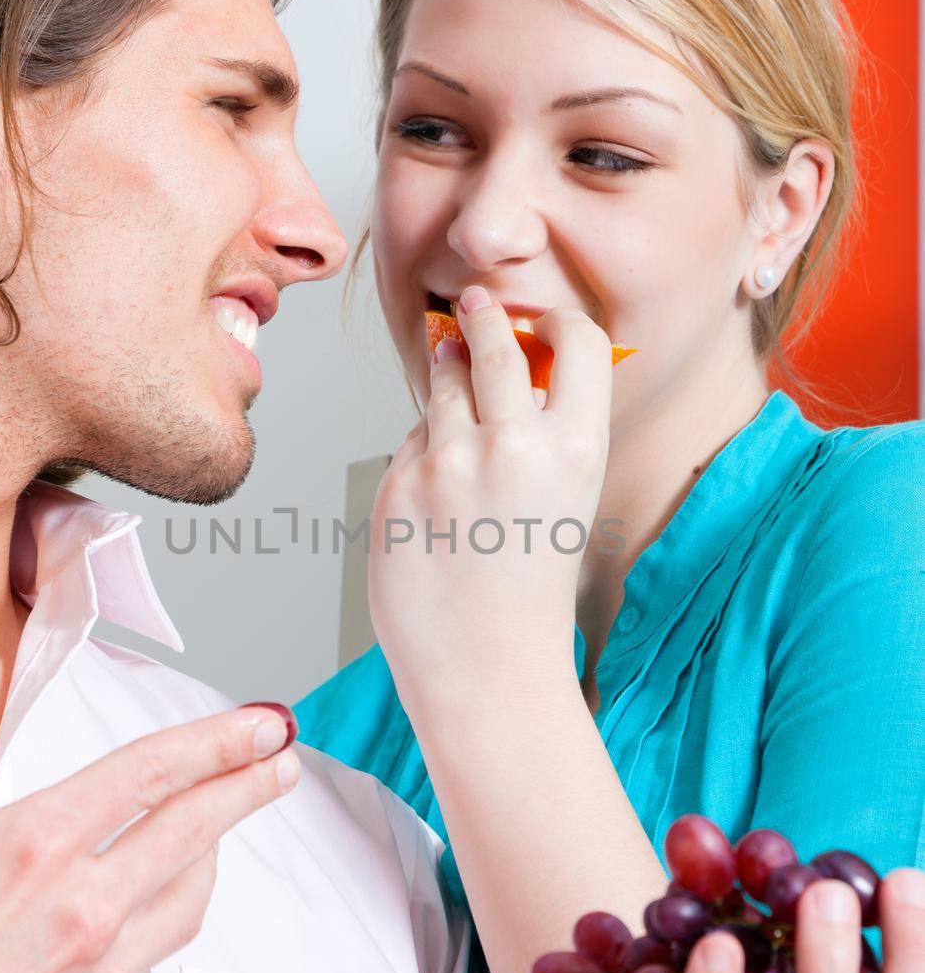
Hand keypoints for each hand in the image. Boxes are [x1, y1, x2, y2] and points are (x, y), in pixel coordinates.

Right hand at [0, 627, 299, 972]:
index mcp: (32, 849)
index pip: (152, 774)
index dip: (219, 740)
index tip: (264, 722)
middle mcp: (80, 910)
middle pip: (195, 831)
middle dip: (247, 786)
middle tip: (280, 760)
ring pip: (187, 899)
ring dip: (211, 855)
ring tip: (219, 829)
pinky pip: (151, 960)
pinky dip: (163, 921)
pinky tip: (149, 910)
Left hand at [368, 287, 612, 717]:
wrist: (486, 668)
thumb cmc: (531, 593)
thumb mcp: (569, 502)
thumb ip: (547, 436)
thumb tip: (511, 372)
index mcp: (575, 448)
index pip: (576, 341)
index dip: (557, 322)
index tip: (541, 322)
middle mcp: (512, 444)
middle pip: (492, 344)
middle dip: (482, 320)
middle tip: (474, 305)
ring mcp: (447, 462)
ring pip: (442, 385)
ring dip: (447, 379)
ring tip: (454, 390)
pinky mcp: (396, 484)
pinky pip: (410, 442)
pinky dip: (423, 454)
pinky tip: (439, 497)